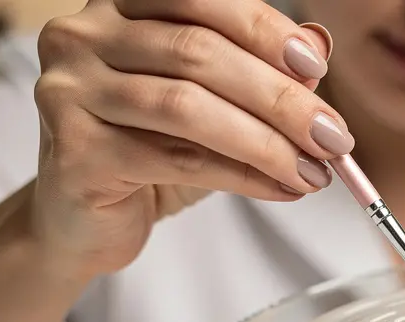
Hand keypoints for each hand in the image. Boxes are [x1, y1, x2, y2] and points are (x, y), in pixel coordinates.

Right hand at [30, 0, 347, 279]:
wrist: (87, 217)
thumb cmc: (150, 148)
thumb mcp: (213, 102)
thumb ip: (259, 67)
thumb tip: (318, 45)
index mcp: (120, 5)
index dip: (264, 30)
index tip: (317, 68)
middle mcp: (84, 35)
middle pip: (199, 53)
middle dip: (279, 98)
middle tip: (333, 137)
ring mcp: (71, 90)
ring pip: (188, 107)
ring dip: (266, 143)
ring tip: (313, 171)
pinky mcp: (76, 150)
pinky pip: (178, 159)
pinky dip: (242, 176)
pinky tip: (280, 188)